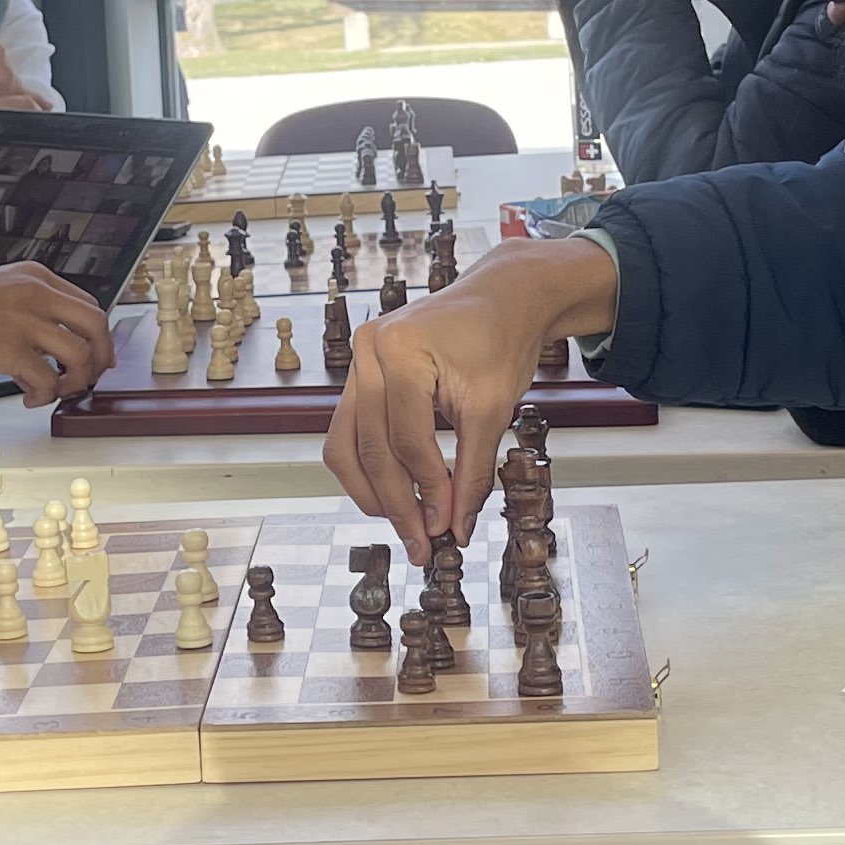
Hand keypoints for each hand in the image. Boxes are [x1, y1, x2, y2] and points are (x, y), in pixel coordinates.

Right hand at [0, 264, 116, 403]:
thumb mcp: (0, 292)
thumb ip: (32, 309)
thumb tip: (59, 341)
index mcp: (34, 277)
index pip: (87, 304)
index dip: (97, 335)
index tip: (95, 354)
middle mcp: (34, 293)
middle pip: (95, 325)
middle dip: (100, 357)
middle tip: (90, 377)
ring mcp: (23, 320)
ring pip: (80, 355)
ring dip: (74, 381)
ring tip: (55, 391)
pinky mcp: (9, 349)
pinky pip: (48, 379)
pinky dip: (44, 396)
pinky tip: (30, 397)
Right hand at [323, 239, 618, 557]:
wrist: (499, 300)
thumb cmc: (500, 342)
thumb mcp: (494, 409)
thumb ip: (472, 471)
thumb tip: (455, 527)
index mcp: (401, 351)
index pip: (408, 440)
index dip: (427, 490)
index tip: (444, 528)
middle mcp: (368, 353)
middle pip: (370, 447)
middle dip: (395, 503)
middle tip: (419, 544)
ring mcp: (358, 362)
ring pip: (345, 445)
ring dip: (371, 491)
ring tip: (403, 524)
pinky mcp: (360, 374)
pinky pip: (349, 431)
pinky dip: (368, 466)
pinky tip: (393, 493)